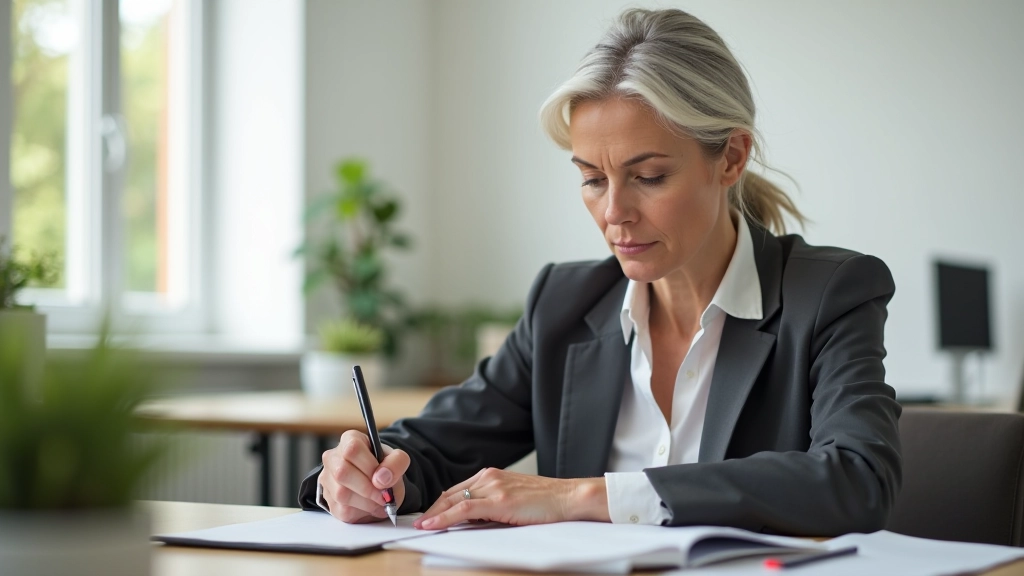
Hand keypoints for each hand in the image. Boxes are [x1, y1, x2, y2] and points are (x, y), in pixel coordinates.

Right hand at [318, 430, 408, 522]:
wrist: (379, 484)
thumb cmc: (384, 468)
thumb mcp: (397, 460)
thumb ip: (396, 462)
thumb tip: (382, 478)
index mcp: (350, 440)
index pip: (352, 449)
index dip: (369, 466)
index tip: (383, 478)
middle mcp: (333, 457)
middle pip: (342, 472)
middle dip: (368, 488)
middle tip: (384, 495)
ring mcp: (327, 479)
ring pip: (341, 493)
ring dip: (367, 502)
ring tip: (380, 501)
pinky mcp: (329, 500)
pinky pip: (343, 509)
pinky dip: (363, 512)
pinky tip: (372, 506)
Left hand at [413, 468, 609, 529]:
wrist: (568, 498)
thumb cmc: (546, 503)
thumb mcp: (513, 500)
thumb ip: (492, 505)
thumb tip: (470, 519)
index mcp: (492, 475)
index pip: (457, 490)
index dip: (439, 504)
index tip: (427, 516)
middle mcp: (489, 477)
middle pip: (450, 494)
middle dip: (432, 510)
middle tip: (417, 522)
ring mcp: (493, 487)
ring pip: (453, 501)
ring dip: (433, 514)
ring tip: (419, 526)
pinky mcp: (498, 500)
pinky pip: (463, 510)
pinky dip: (443, 518)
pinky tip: (432, 525)